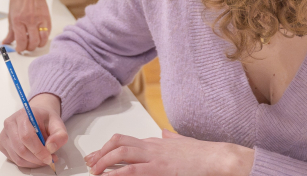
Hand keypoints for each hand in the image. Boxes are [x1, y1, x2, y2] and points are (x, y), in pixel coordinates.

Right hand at [0, 93, 66, 168]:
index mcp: (22, 115)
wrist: (35, 117)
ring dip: (33, 162)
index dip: (38, 150)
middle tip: (49, 160)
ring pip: (17, 157)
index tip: (49, 158)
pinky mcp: (2, 144)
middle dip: (37, 159)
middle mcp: (9, 124)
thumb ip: (59, 135)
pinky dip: (27, 163)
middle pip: (21, 149)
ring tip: (44, 158)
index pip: (26, 136)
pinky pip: (14, 159)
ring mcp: (4, 134)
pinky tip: (35, 158)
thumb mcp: (58, 123)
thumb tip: (51, 148)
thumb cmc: (45, 120)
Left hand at [3, 0, 51, 52]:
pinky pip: (48, 33)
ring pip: (42, 40)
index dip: (20, 48)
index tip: (19, 49)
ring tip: (34, 43)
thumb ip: (10, 31)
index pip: (21, 41)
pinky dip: (44, 37)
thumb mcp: (10, 15)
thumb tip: (6, 42)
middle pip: (33, 42)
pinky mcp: (47, 18)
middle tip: (26, 46)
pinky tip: (39, 36)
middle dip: (29, 48)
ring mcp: (40, 19)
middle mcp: (30, 20)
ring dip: (38, 45)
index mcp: (18, 20)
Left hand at [84, 129, 253, 175]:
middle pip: (118, 142)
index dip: (106, 148)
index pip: (124, 140)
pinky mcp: (160, 168)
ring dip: (104, 162)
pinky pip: (133, 170)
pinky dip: (118, 174)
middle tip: (90, 164)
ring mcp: (155, 156)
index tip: (95, 156)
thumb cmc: (203, 154)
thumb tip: (165, 133)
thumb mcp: (182, 143)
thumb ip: (171, 139)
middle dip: (100, 153)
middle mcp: (152, 145)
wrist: (216, 158)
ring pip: (121, 153)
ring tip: (95, 172)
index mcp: (156, 141)